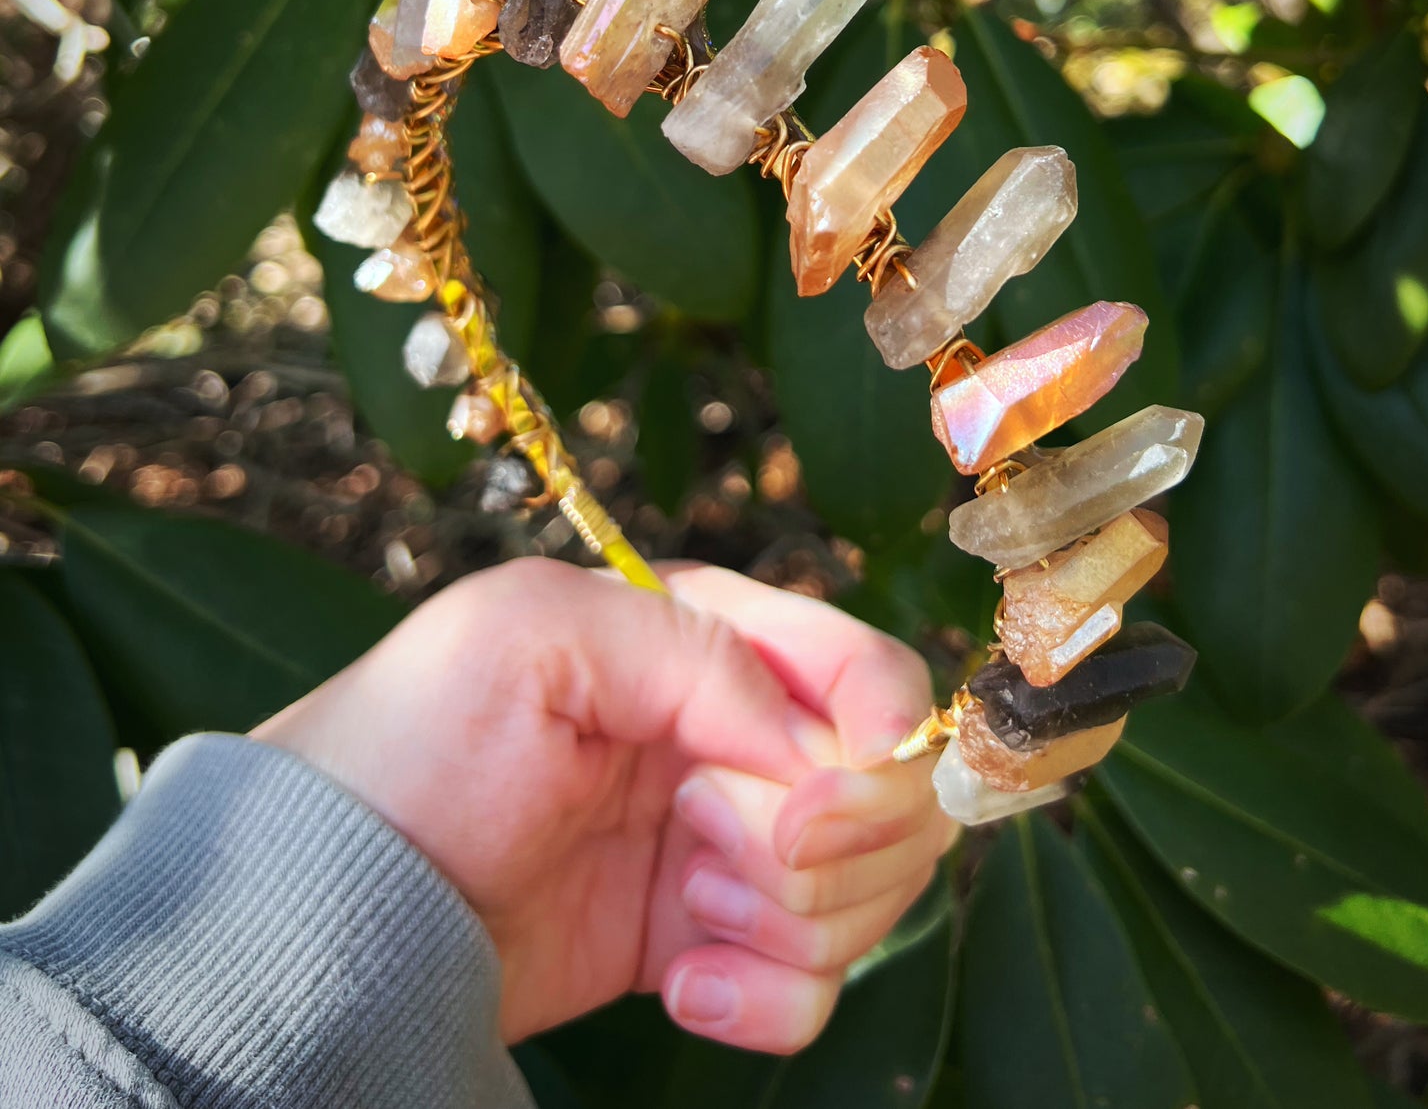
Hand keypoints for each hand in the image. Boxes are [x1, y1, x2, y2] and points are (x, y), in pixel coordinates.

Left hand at [253, 557, 953, 1052]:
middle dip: (824, 846)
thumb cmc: (413, 747)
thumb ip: (690, 648)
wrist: (332, 910)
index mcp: (703, 635)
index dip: (875, 744)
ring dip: (791, 921)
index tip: (810, 810)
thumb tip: (812, 746)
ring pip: (864, 890)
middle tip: (708, 855)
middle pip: (888, 792)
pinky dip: (769, 998)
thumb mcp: (530, 636)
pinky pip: (812, 982)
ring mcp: (723, 840)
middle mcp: (731, 732)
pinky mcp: (704, 938)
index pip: (867, 674)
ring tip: (680, 912)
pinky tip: (683, 987)